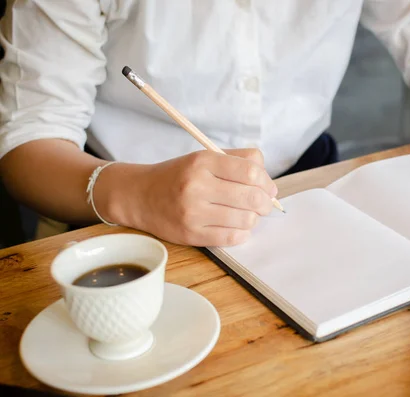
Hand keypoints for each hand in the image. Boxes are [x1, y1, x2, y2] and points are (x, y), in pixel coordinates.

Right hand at [112, 149, 276, 246]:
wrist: (139, 196)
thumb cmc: (178, 176)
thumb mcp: (204, 157)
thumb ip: (238, 160)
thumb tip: (267, 179)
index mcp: (203, 162)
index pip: (250, 171)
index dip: (266, 182)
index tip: (269, 188)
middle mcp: (197, 186)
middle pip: (251, 197)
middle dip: (265, 203)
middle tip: (263, 204)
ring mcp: (193, 212)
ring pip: (245, 219)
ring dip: (253, 218)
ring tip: (246, 214)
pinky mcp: (191, 234)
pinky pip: (232, 238)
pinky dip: (242, 233)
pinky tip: (236, 226)